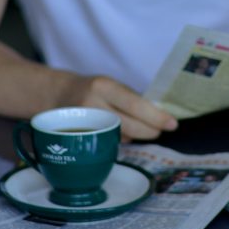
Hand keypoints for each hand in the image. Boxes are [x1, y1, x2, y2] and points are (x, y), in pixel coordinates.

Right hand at [62, 75, 177, 141]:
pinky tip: (119, 134)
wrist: (56, 95)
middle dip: (149, 130)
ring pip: (120, 136)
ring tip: (139, 129)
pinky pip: (106, 143)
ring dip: (134, 135)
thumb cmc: (92, 89)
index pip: (135, 104)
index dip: (155, 116)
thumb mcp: (109, 85)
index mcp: (103, 86)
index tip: (172, 124)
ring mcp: (83, 124)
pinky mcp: (77, 139)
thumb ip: (129, 100)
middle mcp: (91, 104)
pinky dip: (118, 140)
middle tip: (159, 131)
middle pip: (129, 125)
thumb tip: (159, 118)